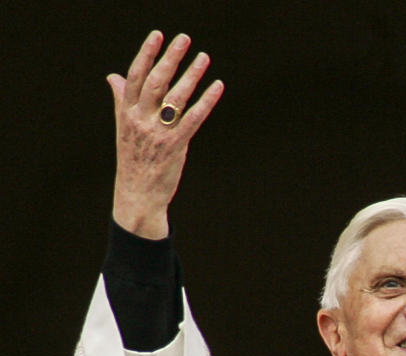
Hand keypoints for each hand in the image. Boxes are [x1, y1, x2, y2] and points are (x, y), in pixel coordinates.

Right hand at [108, 31, 223, 238]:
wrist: (137, 195)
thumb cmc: (134, 159)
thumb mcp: (123, 128)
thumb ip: (121, 100)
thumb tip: (113, 76)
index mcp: (126, 113)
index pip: (136, 77)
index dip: (146, 54)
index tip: (158, 35)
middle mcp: (140, 120)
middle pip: (156, 82)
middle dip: (171, 58)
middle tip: (185, 39)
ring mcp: (157, 133)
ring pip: (175, 98)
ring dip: (191, 75)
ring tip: (204, 58)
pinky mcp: (175, 146)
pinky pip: (193, 119)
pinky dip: (206, 101)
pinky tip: (216, 87)